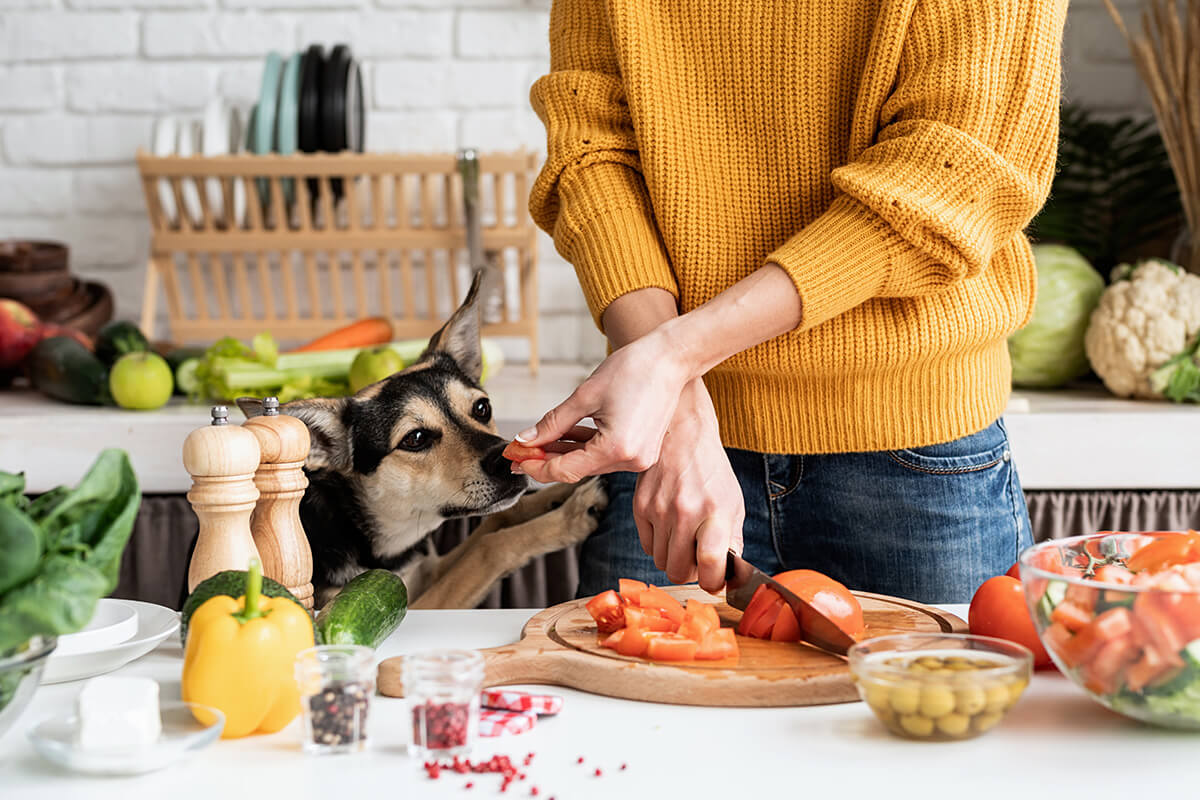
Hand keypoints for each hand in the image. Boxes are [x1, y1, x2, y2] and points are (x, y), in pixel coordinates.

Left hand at [512, 328, 691, 483]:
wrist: (671, 358)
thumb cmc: (635, 369)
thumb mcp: (585, 395)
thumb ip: (553, 423)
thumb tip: (527, 439)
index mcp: (617, 448)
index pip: (566, 470)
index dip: (536, 466)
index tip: (515, 458)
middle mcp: (631, 460)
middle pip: (578, 469)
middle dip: (546, 460)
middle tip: (519, 452)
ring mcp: (639, 457)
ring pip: (590, 463)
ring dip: (564, 453)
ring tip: (537, 443)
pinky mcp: (642, 450)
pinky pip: (605, 454)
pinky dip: (584, 447)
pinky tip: (564, 438)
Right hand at [633, 380, 743, 591]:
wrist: (682, 435)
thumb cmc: (711, 470)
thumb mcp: (733, 502)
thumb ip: (732, 540)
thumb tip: (728, 574)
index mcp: (715, 512)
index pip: (711, 564)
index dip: (713, 582)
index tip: (715, 580)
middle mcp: (685, 512)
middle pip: (679, 571)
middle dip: (690, 572)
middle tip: (698, 559)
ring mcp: (659, 510)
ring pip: (661, 562)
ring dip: (674, 558)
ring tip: (685, 539)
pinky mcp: (640, 506)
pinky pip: (647, 546)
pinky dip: (659, 544)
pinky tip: (669, 526)